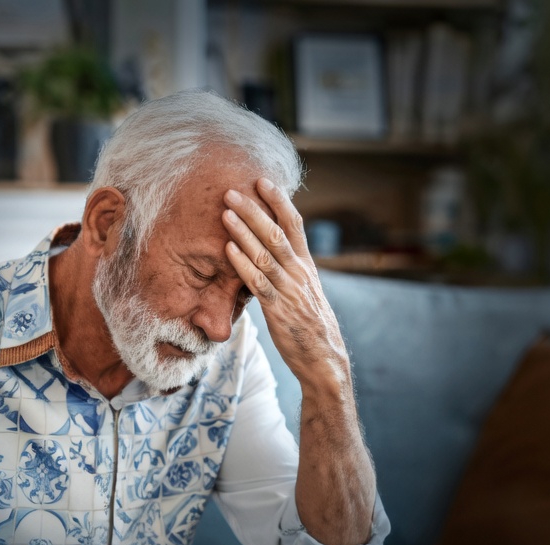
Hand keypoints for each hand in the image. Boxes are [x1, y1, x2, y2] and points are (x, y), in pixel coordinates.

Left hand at [222, 179, 349, 387]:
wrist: (324, 360)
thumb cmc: (310, 326)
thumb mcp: (304, 292)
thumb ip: (289, 271)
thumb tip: (269, 253)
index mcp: (307, 266)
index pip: (294, 224)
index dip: (278, 201)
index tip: (262, 180)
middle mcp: (300, 273)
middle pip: (276, 233)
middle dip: (253, 209)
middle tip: (232, 191)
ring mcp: (291, 291)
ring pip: (265, 254)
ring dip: (243, 231)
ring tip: (225, 212)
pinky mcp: (279, 310)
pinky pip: (259, 283)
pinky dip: (243, 264)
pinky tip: (228, 249)